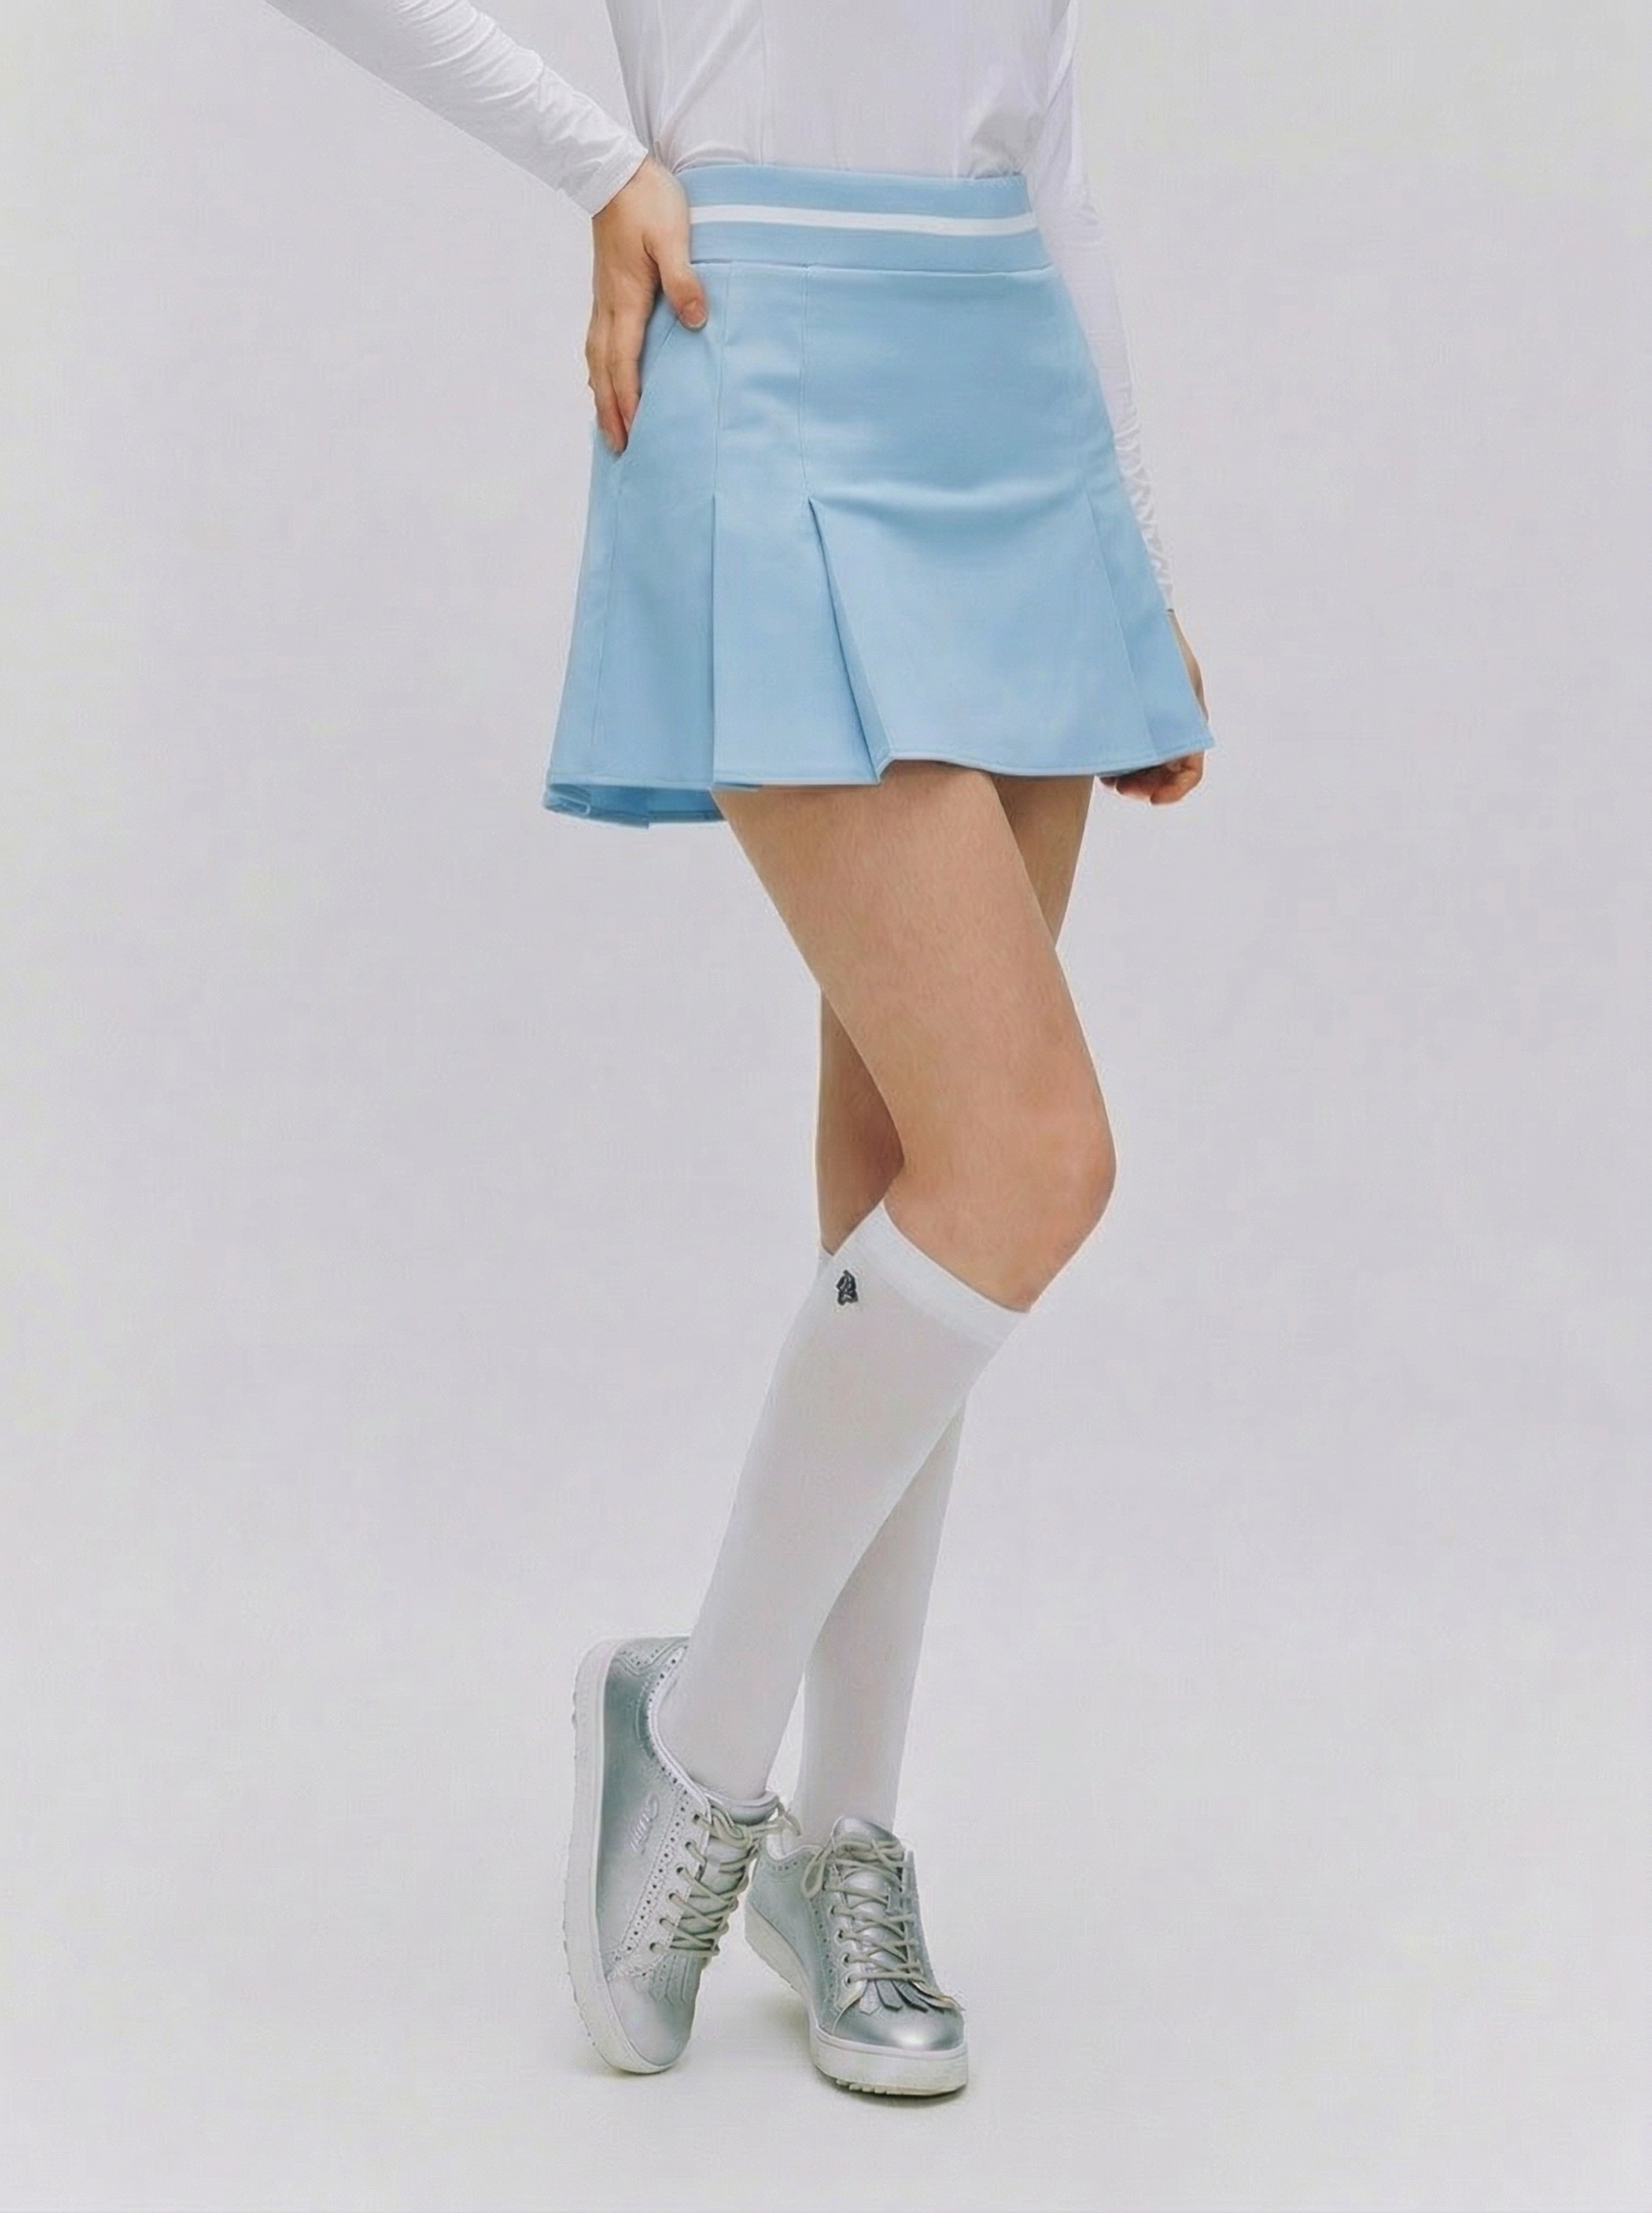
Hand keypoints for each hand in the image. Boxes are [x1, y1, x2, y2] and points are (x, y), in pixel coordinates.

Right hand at [587, 155, 706, 453]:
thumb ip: (684, 279)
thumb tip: (694, 320)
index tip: (634, 431)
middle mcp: (608, 306)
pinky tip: (601, 381)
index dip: (629, 399)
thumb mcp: (674, 237)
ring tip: (608, 426)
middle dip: (611, 410)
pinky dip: (599, 370)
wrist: (613, 169)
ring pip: (596, 359)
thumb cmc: (648, 201)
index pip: (625, 362)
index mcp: (626, 299)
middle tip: (619, 447)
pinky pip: (597, 343)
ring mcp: (603, 300)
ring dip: (601, 395)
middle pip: (605, 370)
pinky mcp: (605, 291)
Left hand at [1099, 609, 1208, 803]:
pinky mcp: (1127, 719)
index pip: (1190, 772)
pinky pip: (1125, 751)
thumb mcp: (1174, 689)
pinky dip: (1116, 764)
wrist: (1136, 620)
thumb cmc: (1160, 651)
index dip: (1175, 791)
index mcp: (1190, 724)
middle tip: (1121, 790)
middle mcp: (1171, 729)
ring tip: (1109, 779)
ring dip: (1129, 779)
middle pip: (1163, 776)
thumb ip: (1171, 727)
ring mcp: (1149, 725)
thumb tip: (1167, 763)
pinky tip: (1100, 765)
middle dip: (1145, 787)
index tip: (1152, 799)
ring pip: (1143, 767)